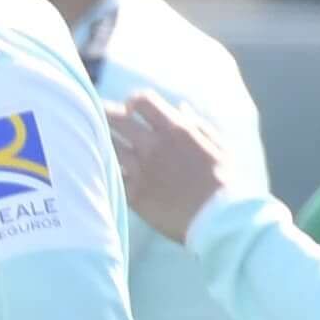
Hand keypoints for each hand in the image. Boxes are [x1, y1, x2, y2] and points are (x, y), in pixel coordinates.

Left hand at [107, 94, 229, 243]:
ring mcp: (141, 170)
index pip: (143, 101)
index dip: (133, 101)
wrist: (221, 219)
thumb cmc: (225, 181)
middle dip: (103, 113)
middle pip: (115, 119)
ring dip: (100, 142)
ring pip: (106, 146)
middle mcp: (154, 146)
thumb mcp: (218, 146)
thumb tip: (180, 106)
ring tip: (93, 142)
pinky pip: (109, 176)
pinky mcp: (133, 194)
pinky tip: (102, 169)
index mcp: (177, 130)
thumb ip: (197, 124)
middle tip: (94, 116)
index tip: (131, 110)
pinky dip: (105, 170)